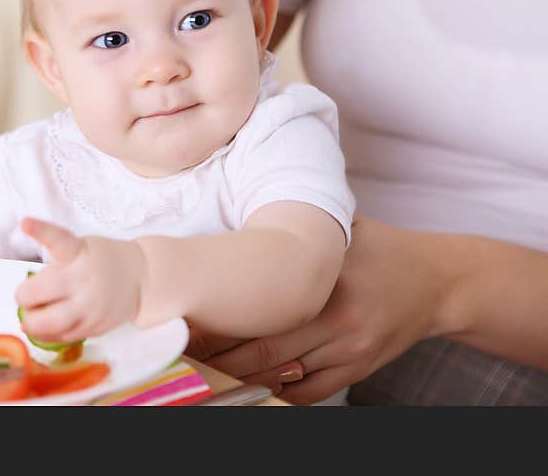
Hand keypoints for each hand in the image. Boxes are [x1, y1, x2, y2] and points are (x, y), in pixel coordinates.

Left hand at [14, 217, 145, 342]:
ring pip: (46, 323)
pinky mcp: (94, 327)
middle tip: (27, 295)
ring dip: (31, 321)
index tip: (25, 222)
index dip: (40, 230)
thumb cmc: (102, 260)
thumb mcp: (82, 248)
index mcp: (78, 252)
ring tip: (33, 314)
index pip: (57, 239)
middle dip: (24, 296)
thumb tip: (29, 298)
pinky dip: (46, 334)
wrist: (141, 277)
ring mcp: (90, 306)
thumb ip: (57, 264)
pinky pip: (60, 338)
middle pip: (35, 294)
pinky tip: (46, 327)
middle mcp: (83, 279)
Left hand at [186, 217, 447, 403]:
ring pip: (284, 377)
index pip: (262, 314)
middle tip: (186, 354)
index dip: (221, 325)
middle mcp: (339, 321)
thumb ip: (294, 232)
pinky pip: (311, 393)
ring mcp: (350, 351)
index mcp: (328, 282)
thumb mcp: (340, 231)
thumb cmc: (378, 249)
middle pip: (265, 353)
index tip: (189, 323)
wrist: (438, 281)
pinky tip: (250, 384)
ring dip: (242, 379)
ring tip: (206, 371)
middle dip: (220, 359)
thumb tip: (236, 231)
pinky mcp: (359, 369)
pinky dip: (278, 392)